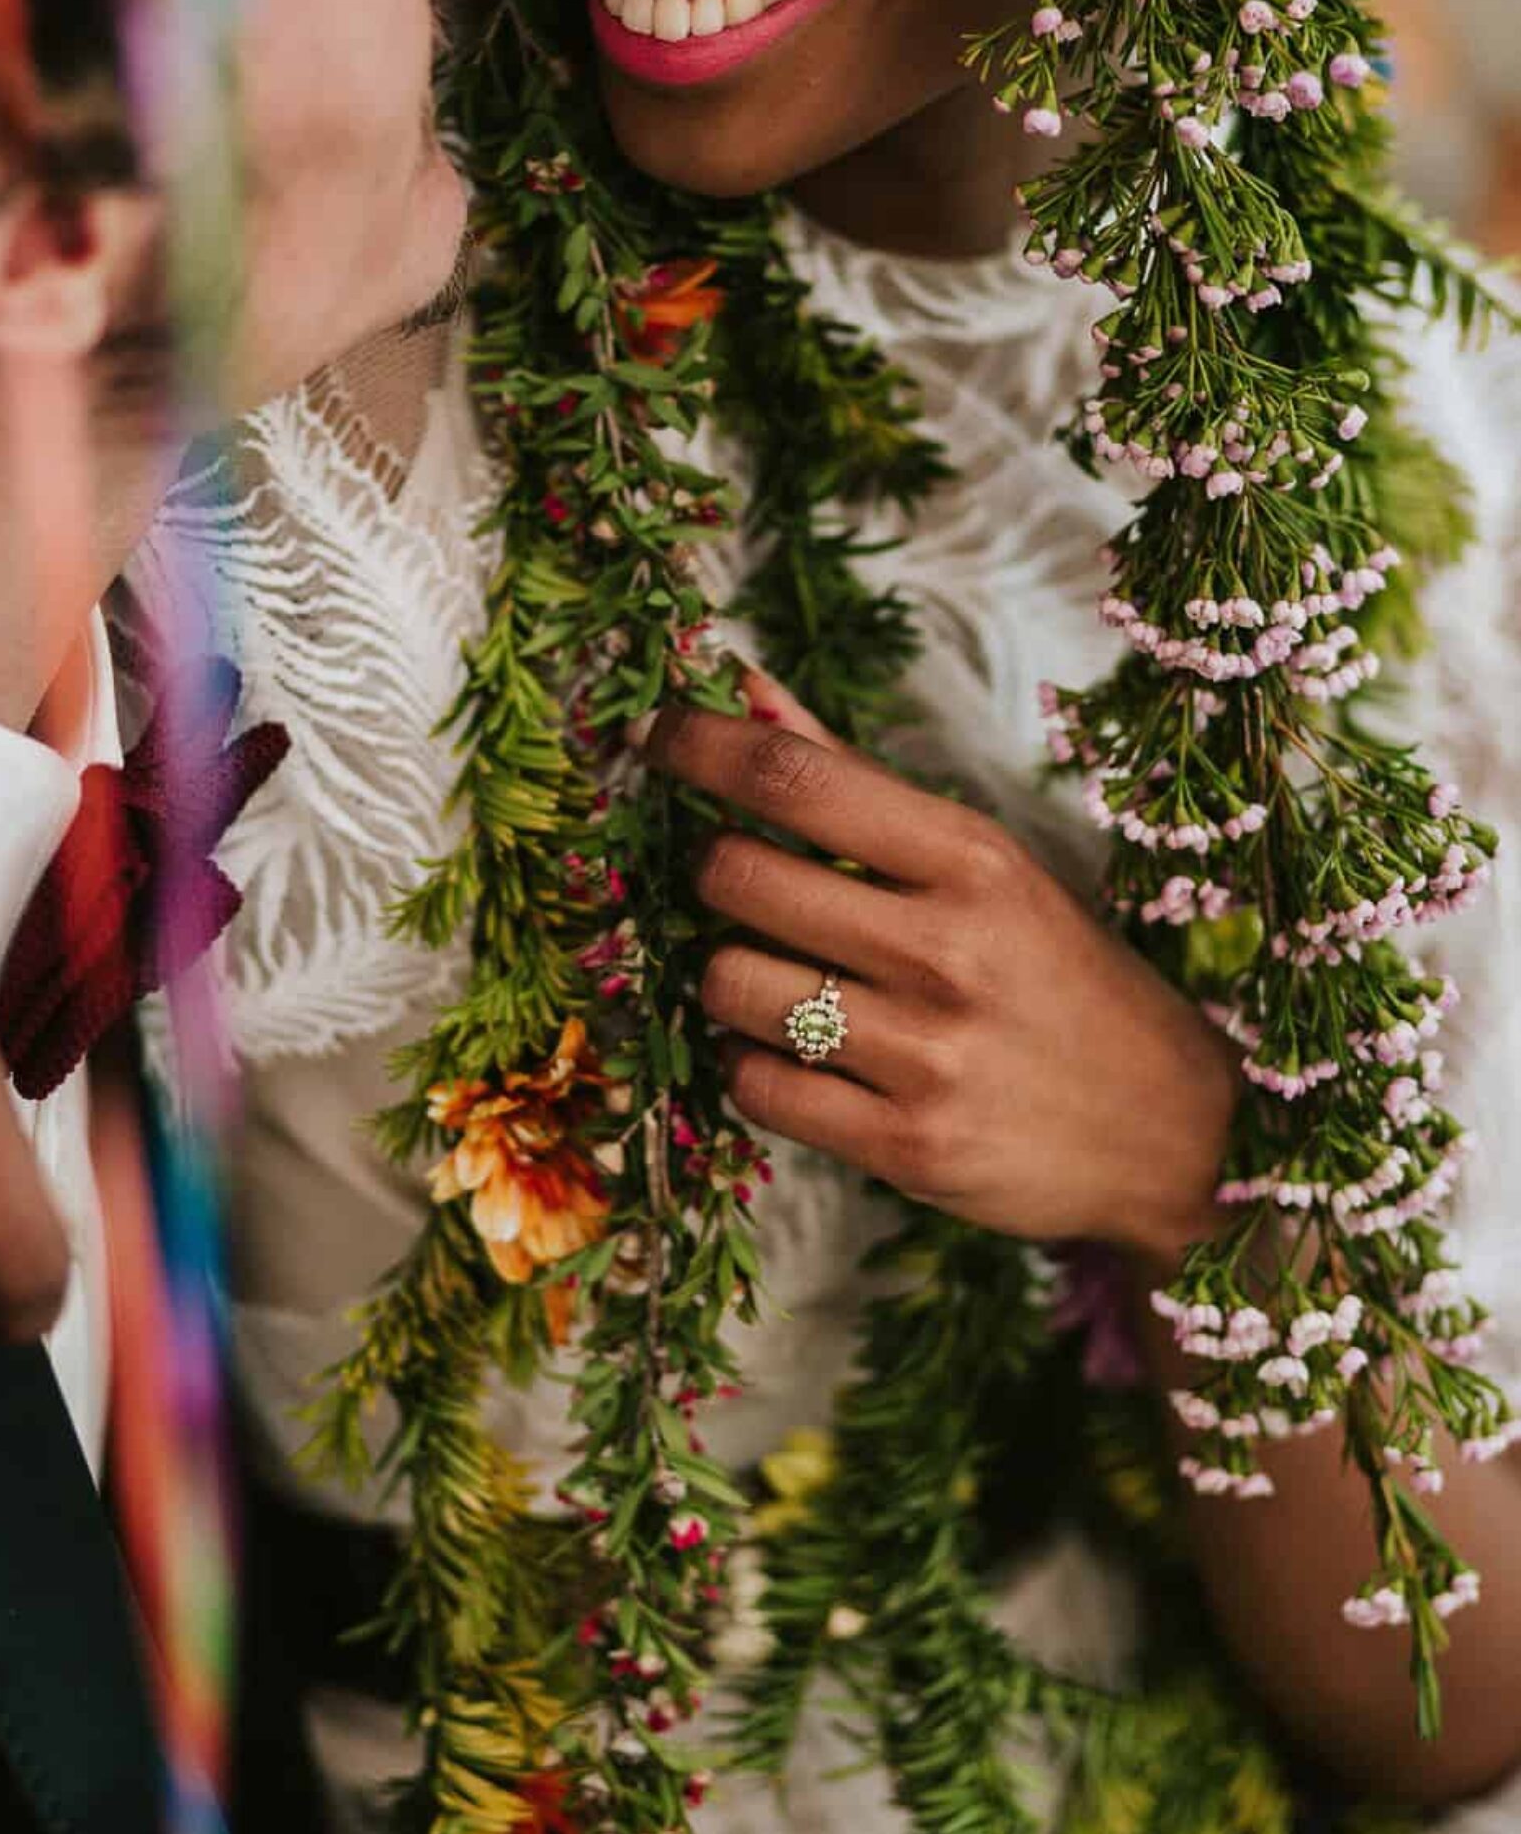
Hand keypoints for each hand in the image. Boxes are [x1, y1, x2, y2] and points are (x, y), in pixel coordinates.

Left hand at [649, 686, 1238, 1269]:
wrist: (1180, 1137)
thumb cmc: (1061, 981)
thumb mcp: (986, 866)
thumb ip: (856, 781)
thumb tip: (745, 687)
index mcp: (972, 859)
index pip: (795, 777)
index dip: (698, 746)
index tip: (654, 737)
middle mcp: (948, 948)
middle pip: (736, 877)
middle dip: (712, 877)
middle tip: (742, 891)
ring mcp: (926, 1052)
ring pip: (729, 985)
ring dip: (726, 979)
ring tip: (778, 985)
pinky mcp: (906, 1146)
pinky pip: (756, 1086)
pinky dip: (752, 1068)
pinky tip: (798, 1059)